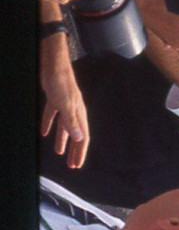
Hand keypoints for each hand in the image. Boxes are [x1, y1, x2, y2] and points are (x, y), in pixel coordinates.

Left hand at [40, 43, 89, 167]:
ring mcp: (64, 106)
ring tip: (58, 152)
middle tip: (71, 164)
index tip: (77, 164)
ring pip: (64, 128)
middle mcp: (74, 112)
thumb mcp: (67, 106)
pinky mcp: (54, 100)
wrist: (54, 65)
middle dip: (73, 150)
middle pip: (75, 135)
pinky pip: (52, 116)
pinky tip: (45, 132)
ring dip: (62, 140)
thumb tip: (79, 139)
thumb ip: (72, 122)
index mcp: (79, 115)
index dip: (80, 152)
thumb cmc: (62, 84)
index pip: (82, 138)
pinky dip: (49, 124)